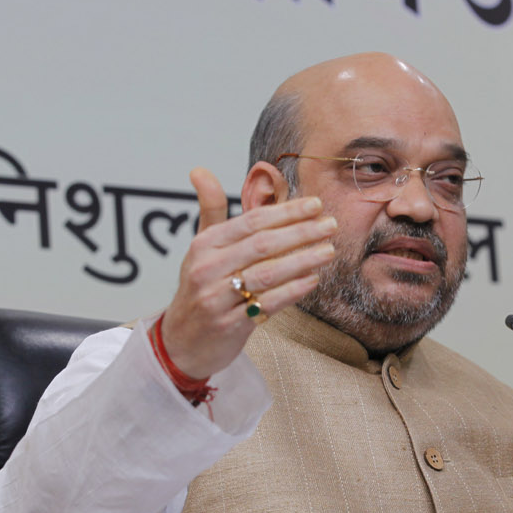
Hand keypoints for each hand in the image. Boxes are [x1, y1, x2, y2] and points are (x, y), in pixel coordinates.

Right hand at [158, 167, 334, 378]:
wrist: (181, 341)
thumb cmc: (200, 286)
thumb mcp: (200, 247)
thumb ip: (210, 209)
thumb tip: (200, 170)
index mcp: (204, 245)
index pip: (251, 222)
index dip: (286, 212)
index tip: (316, 204)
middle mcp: (207, 269)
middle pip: (262, 245)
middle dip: (301, 232)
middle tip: (331, 224)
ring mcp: (217, 298)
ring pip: (267, 274)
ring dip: (302, 260)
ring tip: (328, 251)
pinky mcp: (229, 325)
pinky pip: (267, 304)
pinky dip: (292, 291)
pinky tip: (313, 280)